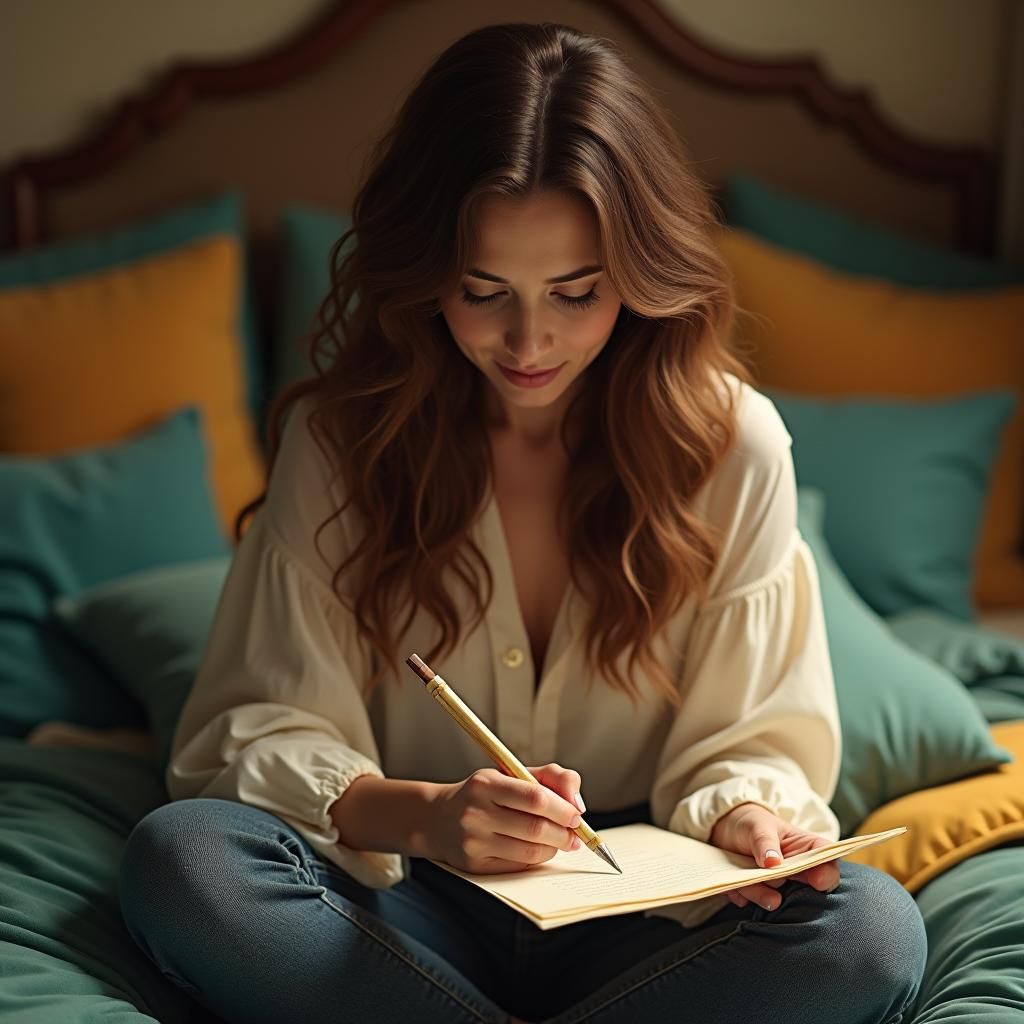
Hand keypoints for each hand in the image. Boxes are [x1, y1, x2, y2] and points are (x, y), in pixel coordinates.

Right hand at [426, 762, 584, 872]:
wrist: (438, 819)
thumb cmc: (483, 794)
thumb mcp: (510, 773)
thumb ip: (550, 777)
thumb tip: (577, 801)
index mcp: (486, 784)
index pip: (535, 798)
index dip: (563, 808)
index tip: (577, 814)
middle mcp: (476, 813)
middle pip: (536, 828)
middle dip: (565, 833)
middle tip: (576, 833)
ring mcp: (473, 842)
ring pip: (530, 852)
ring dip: (554, 848)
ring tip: (560, 841)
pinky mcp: (474, 866)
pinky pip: (518, 867)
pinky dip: (537, 859)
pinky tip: (540, 850)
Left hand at [708, 801, 839, 910]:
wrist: (725, 831)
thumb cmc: (751, 824)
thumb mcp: (757, 826)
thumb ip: (765, 842)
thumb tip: (773, 862)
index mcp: (805, 848)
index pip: (827, 860)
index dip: (827, 873)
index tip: (817, 882)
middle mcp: (796, 871)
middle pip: (806, 889)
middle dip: (789, 891)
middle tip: (772, 884)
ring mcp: (778, 886)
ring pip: (776, 898)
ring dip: (760, 894)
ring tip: (746, 885)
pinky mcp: (759, 894)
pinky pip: (752, 901)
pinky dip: (742, 895)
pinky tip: (733, 886)